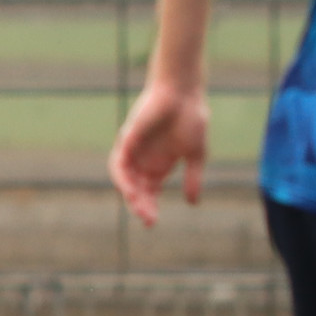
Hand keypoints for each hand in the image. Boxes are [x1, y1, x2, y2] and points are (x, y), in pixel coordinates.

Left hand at [108, 77, 207, 225]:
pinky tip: (130, 189)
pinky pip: (120, 162)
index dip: (149, 207)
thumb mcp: (196, 154)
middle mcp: (143, 159)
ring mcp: (133, 149)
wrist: (184, 92)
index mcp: (158, 164)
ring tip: (139, 207)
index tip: (153, 222)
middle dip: (140, 205)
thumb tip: (193, 204)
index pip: (148, 191)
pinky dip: (123, 177)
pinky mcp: (128, 138)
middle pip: (135, 189)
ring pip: (124, 178)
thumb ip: (193, 178)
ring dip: (130, 194)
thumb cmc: (191, 117)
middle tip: (149, 220)